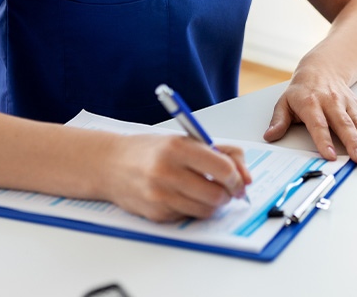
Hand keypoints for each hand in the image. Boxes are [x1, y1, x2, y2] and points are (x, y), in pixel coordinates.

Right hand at [103, 133, 251, 221]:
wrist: (110, 164)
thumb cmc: (152, 150)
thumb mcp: (187, 140)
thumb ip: (222, 152)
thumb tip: (246, 177)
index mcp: (178, 148)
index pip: (222, 168)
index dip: (238, 177)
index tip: (241, 180)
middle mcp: (167, 172)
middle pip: (216, 194)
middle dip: (229, 194)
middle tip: (229, 189)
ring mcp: (160, 196)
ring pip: (205, 210)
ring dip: (214, 204)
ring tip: (210, 191)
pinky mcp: (155, 214)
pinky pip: (188, 217)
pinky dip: (195, 209)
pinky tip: (187, 196)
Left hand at [263, 68, 356, 163]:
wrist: (322, 68)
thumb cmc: (302, 90)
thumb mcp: (285, 102)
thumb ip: (279, 120)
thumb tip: (270, 135)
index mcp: (311, 103)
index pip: (318, 124)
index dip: (324, 140)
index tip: (330, 155)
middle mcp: (331, 102)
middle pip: (342, 124)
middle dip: (352, 142)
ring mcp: (345, 103)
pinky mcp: (356, 104)